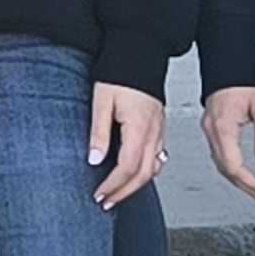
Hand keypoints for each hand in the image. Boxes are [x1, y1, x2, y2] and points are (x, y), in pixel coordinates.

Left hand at [88, 83, 165, 207]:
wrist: (141, 53)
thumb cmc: (120, 73)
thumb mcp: (101, 101)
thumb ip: (98, 133)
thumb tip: (94, 160)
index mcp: (140, 128)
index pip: (128, 168)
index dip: (113, 186)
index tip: (99, 195)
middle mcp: (154, 132)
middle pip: (143, 175)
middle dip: (124, 192)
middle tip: (106, 202)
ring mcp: (159, 130)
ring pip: (154, 168)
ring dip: (136, 185)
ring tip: (118, 194)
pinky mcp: (159, 127)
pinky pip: (158, 157)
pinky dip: (147, 171)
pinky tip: (137, 174)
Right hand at [201, 85, 254, 206]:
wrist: (229, 60)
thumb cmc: (246, 80)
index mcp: (222, 127)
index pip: (234, 167)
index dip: (251, 184)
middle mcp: (211, 131)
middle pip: (226, 170)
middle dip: (246, 188)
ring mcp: (208, 130)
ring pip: (221, 165)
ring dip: (240, 181)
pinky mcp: (211, 127)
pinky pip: (219, 156)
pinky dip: (232, 169)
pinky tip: (243, 175)